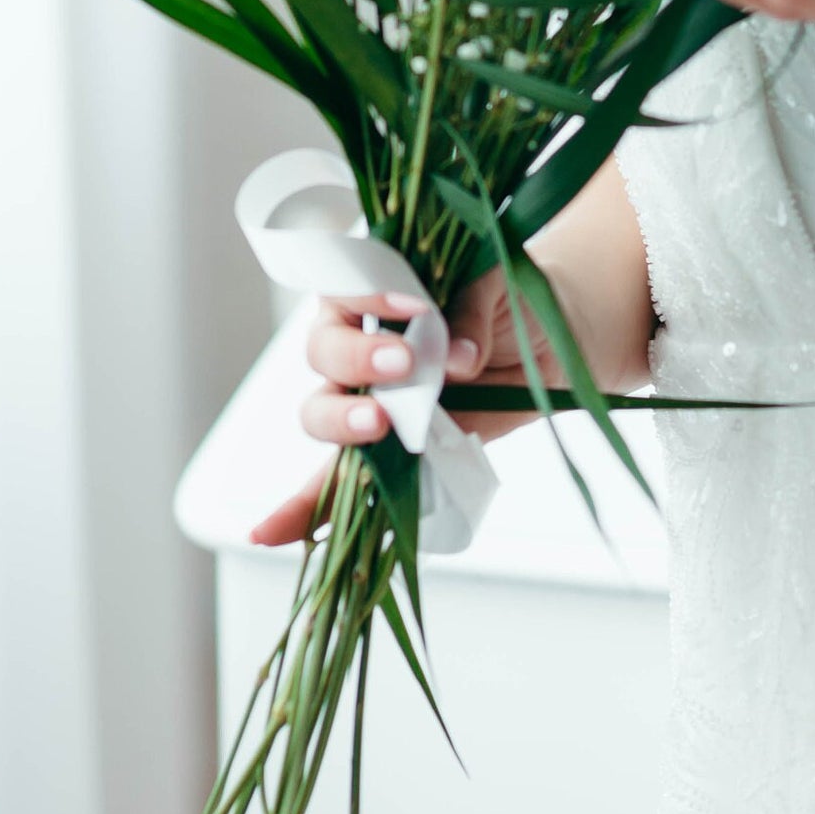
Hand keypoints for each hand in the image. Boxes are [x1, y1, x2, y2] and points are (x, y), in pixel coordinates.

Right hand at [248, 267, 551, 547]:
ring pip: (323, 411)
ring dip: (342, 421)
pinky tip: (269, 532)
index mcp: (373, 288)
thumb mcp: (498, 281)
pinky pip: (333, 482)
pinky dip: (302, 508)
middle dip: (354, 360)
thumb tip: (456, 357)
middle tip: (401, 365)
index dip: (367, 296)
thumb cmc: (508, 295)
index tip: (414, 305)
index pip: (344, 286)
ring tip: (379, 425)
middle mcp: (358, 342)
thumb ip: (470, 310)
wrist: (544, 335)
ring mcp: (368, 398)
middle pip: (324, 352)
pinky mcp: (386, 448)